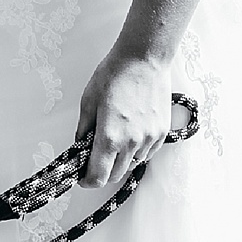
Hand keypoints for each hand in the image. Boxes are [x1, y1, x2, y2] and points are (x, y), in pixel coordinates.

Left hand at [75, 51, 172, 186]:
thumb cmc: (114, 75)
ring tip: (112, 144)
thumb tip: (80, 148)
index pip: (98, 176)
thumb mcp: (88, 103)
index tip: (82, 177)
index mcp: (109, 137)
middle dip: (102, 173)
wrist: (144, 60)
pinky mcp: (161, 133)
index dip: (87, 181)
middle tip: (93, 161)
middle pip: (115, 175)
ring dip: (119, 162)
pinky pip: (146, 153)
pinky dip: (135, 152)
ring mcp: (149, 138)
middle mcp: (132, 142)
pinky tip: (128, 137)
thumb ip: (83, 131)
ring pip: (132, 165)